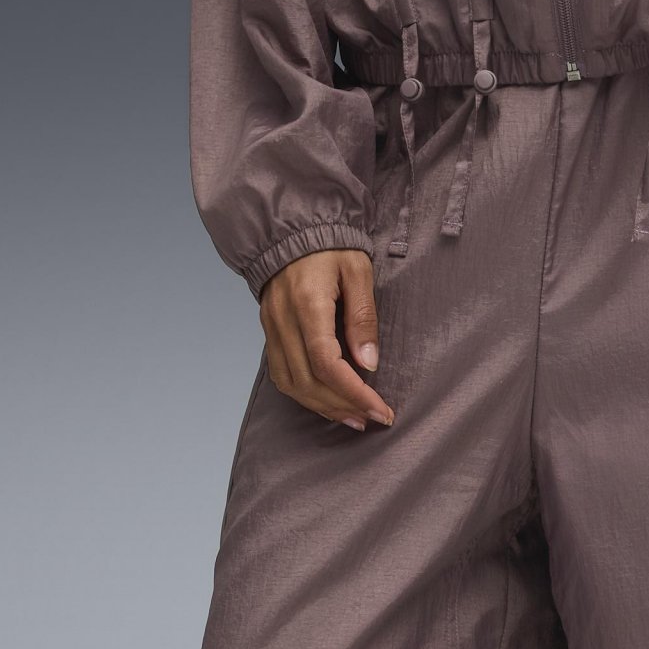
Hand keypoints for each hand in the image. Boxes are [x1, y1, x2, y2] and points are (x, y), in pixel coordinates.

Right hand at [260, 249, 393, 430]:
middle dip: (343, 406)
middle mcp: (283, 320)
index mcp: (307, 304)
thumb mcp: (358, 271)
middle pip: (308, 382)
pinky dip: (305, 394)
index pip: (326, 364)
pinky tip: (328, 401)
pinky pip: (281, 374)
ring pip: (291, 384)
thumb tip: (369, 364)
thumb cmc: (330, 246)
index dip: (354, 393)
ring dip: (323, 406)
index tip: (379, 409)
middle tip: (372, 418)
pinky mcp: (269, 332)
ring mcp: (271, 328)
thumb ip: (363, 317)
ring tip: (353, 417)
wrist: (292, 230)